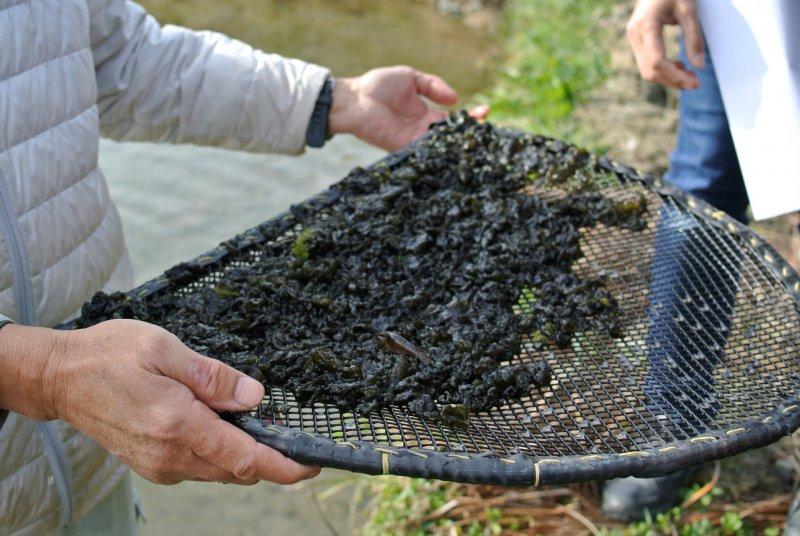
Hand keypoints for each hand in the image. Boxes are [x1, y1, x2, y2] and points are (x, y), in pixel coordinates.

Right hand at [0, 320, 318, 484]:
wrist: (61, 377)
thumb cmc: (109, 355)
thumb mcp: (166, 349)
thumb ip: (215, 377)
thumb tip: (256, 397)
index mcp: (178, 424)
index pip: (245, 458)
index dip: (285, 466)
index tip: (312, 464)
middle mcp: (170, 454)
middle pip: (238, 470)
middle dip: (271, 457)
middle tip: (290, 432)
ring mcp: (160, 465)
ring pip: (220, 470)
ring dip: (245, 453)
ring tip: (256, 422)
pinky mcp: (153, 464)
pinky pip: (200, 466)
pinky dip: (221, 452)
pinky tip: (222, 424)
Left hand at [329, 66, 489, 150]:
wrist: (355, 99)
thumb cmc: (378, 85)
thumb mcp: (411, 77)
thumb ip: (433, 85)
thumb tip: (456, 99)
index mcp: (425, 112)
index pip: (452, 117)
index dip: (469, 116)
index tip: (485, 111)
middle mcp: (422, 128)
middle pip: (451, 135)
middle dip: (470, 133)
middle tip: (485, 127)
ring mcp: (414, 139)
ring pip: (442, 145)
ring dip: (459, 142)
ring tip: (478, 137)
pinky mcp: (404, 147)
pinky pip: (426, 151)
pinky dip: (440, 150)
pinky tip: (456, 146)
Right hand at [627, 0, 703, 88]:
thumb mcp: (688, 10)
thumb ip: (694, 38)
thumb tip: (699, 66)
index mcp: (646, 25)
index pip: (657, 61)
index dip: (676, 76)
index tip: (695, 82)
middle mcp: (634, 34)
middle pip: (650, 71)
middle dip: (672, 81)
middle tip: (695, 82)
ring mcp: (633, 38)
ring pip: (646, 71)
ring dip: (668, 78)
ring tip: (689, 75)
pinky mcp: (636, 40)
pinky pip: (646, 64)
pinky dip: (662, 70)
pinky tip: (678, 66)